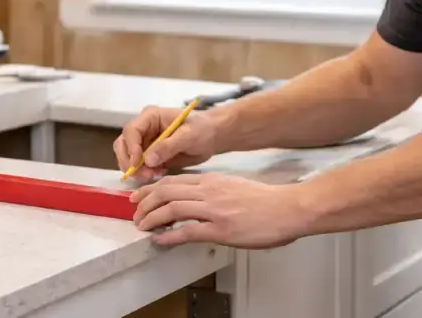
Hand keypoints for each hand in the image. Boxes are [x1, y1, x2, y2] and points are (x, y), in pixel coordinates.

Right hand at [113, 105, 220, 179]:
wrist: (211, 137)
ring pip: (127, 157)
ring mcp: (144, 142)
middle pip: (122, 144)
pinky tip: (157, 175)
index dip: (131, 148)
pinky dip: (142, 173)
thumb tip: (148, 160)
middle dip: (129, 161)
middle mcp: (143, 128)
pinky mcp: (148, 156)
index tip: (138, 163)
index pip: (131, 130)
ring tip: (152, 175)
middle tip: (144, 174)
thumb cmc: (201, 130)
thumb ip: (169, 146)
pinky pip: (137, 166)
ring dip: (135, 169)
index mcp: (150, 117)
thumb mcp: (189, 136)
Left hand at [130, 173, 308, 248]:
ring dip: (152, 218)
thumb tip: (196, 201)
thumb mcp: (234, 187)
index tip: (139, 196)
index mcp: (212, 181)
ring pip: (172, 208)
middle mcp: (209, 191)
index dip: (151, 188)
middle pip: (166, 191)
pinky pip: (188, 230)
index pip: (173, 180)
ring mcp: (214, 210)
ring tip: (142, 226)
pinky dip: (169, 235)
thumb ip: (213, 191)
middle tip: (134, 212)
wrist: (287, 208)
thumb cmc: (266, 201)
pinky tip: (160, 240)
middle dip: (145, 202)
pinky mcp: (221, 229)